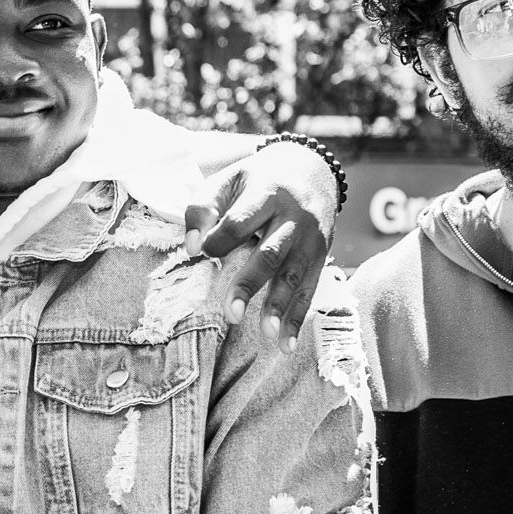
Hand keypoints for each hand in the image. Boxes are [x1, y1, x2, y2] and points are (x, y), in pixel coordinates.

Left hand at [188, 139, 337, 353]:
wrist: (311, 169)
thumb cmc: (258, 179)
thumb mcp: (229, 179)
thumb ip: (204, 207)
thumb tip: (192, 246)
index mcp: (267, 193)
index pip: (240, 221)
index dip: (219, 239)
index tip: (200, 254)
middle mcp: (294, 217)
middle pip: (271, 253)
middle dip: (251, 283)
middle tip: (232, 313)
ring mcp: (311, 239)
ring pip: (295, 275)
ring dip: (282, 307)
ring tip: (269, 334)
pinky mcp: (320, 257)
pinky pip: (310, 289)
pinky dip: (298, 318)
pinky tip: (286, 344)